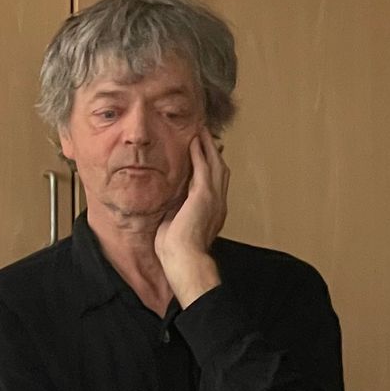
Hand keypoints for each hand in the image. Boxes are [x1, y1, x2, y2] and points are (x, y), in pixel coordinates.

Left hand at [155, 128, 227, 304]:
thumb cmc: (177, 250)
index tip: (205, 151)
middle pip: (219, 169)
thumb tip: (170, 205)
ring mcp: (213, 198)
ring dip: (207, 146)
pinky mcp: (204, 196)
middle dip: (213, 150)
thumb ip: (177, 212)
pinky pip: (204, 168)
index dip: (211, 164)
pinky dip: (200, 153)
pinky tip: (195, 142)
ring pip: (214, 164)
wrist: (184, 259)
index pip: (214, 181)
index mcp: (212, 211)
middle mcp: (218, 202)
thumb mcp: (177, 225)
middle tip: (207, 133)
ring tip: (202, 131)